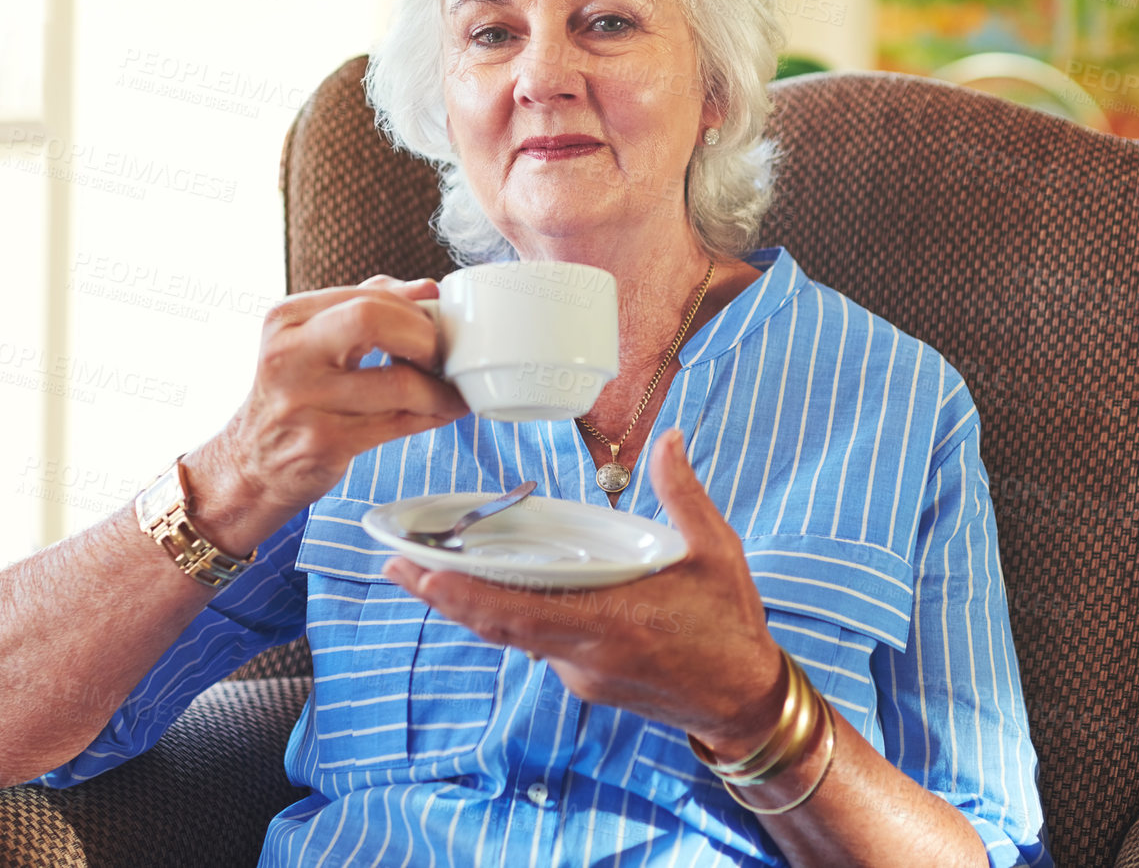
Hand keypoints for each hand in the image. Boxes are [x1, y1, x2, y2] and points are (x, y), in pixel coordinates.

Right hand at [186, 275, 469, 550]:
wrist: (252, 463)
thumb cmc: (295, 392)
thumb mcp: (314, 338)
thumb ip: (368, 304)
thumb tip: (428, 288)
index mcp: (287, 318)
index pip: (369, 296)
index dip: (416, 310)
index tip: (434, 327)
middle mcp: (289, 355)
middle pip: (373, 320)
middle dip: (423, 337)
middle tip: (440, 355)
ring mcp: (304, 401)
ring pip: (398, 382)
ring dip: (440, 387)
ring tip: (450, 389)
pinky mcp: (325, 442)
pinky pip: (399, 422)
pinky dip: (433, 414)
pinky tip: (444, 409)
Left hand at [384, 428, 785, 752]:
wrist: (743, 701)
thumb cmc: (731, 625)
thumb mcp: (717, 552)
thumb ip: (683, 494)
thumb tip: (668, 437)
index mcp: (612, 624)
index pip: (520, 611)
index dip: (466, 594)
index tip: (423, 572)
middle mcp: (584, 656)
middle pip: (497, 626)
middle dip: (442, 595)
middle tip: (395, 566)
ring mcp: (580, 673)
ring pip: (510, 636)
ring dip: (465, 606)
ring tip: (419, 574)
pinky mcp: (584, 679)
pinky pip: (532, 643)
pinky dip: (501, 618)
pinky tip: (477, 595)